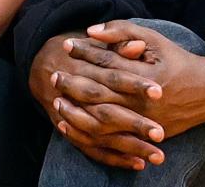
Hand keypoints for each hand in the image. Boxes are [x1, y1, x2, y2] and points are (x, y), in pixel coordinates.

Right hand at [30, 33, 164, 169]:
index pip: (113, 77)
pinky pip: (93, 150)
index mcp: (85, 69)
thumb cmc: (80, 52)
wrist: (45, 67)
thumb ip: (119, 41)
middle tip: (160, 133)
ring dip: (130, 147)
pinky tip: (138, 164)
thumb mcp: (97, 42)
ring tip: (157, 155)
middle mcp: (77, 96)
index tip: (159, 92)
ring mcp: (73, 117)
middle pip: (107, 112)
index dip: (135, 84)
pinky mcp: (74, 133)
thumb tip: (138, 46)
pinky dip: (114, 158)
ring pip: (102, 135)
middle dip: (134, 123)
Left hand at [60, 21, 204, 138]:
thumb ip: (124, 31)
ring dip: (76, 108)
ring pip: (101, 118)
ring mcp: (142, 120)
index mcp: (145, 73)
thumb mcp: (155, 39)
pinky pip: (110, 137)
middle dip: (73, 81)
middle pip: (99, 91)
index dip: (85, 52)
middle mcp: (142, 99)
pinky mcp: (142, 134)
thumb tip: (93, 30)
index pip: (107, 61)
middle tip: (54, 73)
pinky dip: (88, 130)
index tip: (67, 44)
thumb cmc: (178, 60)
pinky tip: (72, 122)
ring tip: (57, 98)